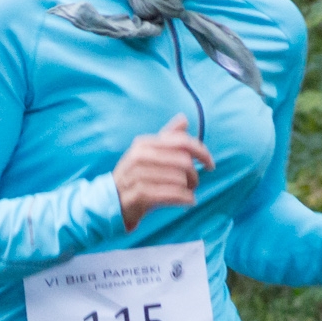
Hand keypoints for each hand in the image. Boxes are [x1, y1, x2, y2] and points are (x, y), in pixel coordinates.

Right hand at [112, 114, 215, 231]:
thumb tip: (184, 118)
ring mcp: (137, 175)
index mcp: (144, 144)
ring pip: (179, 179)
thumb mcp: (149, 154)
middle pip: (183, 161)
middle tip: (194, 183)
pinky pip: (172, 194)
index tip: (210, 164)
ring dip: (189, 189)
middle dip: (195, 174)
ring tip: (187, 193)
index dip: (201, 151)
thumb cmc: (136, 176)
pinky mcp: (139, 195)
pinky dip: (185, 199)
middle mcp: (139, 157)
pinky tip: (188, 202)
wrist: (110, 200)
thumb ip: (167, 137)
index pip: (182, 142)